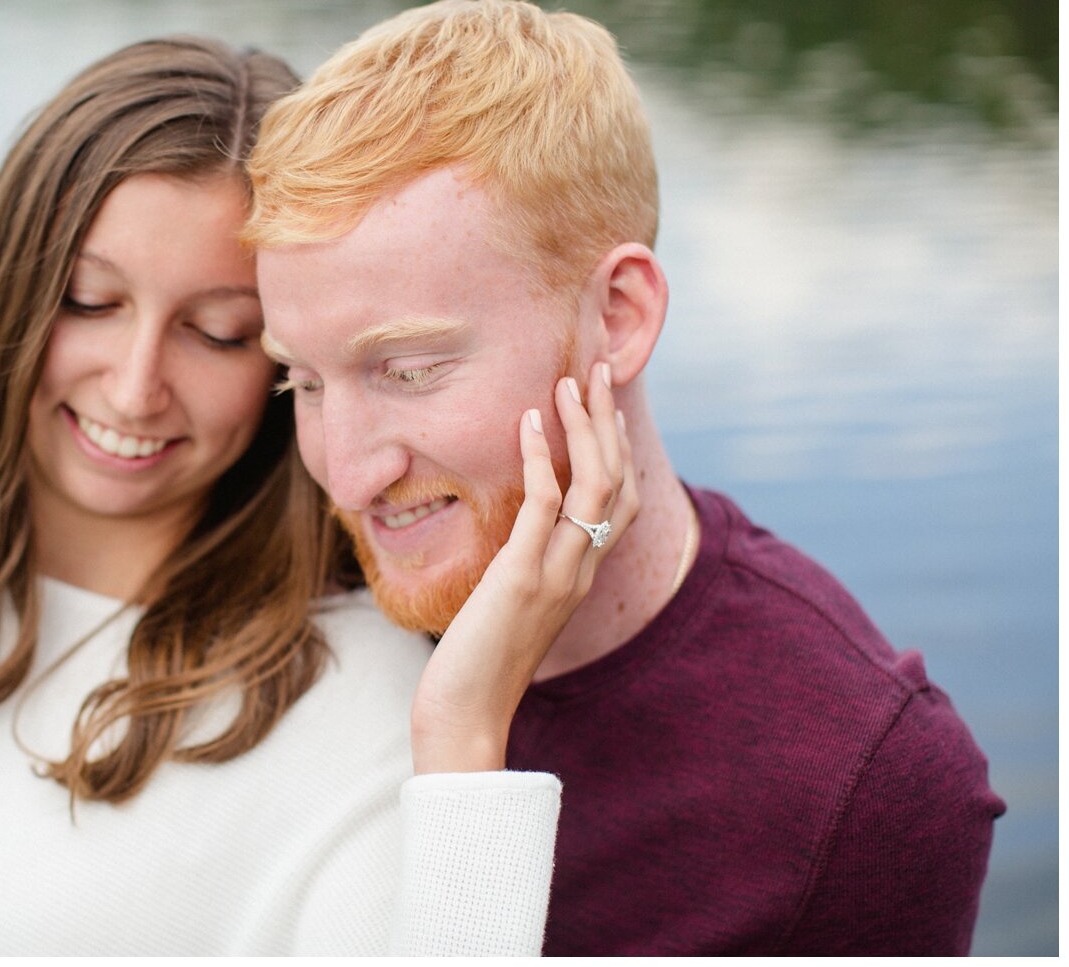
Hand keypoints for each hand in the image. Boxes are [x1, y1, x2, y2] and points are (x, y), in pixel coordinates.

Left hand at [410, 362, 638, 772]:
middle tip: (594, 371)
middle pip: (617, 482)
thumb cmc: (476, 666)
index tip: (601, 405)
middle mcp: (579, 571)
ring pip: (594, 487)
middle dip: (608, 423)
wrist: (466, 715)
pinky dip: (540, 459)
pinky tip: (527, 423)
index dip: (616, 449)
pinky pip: (545, 506)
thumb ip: (520, 571)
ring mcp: (556, 574)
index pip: (619, 502)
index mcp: (579, 577)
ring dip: (584, 429)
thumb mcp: (507, 608)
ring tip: (569, 382)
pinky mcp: (522, 577)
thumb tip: (508, 541)